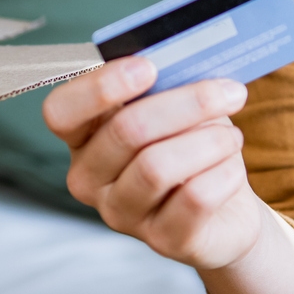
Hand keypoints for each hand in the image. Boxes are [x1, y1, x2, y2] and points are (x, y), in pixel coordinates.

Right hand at [41, 56, 264, 269]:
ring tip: (231, 136)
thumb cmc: (191, 145)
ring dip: (209, 141)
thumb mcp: (176, 106)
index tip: (149, 67)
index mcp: (82, 137)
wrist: (226, 208)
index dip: (100, 87)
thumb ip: (169, 80)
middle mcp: (89, 179)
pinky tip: (232, 167)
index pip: (61, 112)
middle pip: (126, 131)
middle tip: (230, 92)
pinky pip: (194, 198)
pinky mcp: (163, 241)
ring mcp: (121, 215)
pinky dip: (224, 173)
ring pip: (158, 166)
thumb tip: (188, 53)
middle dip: (187, 103)